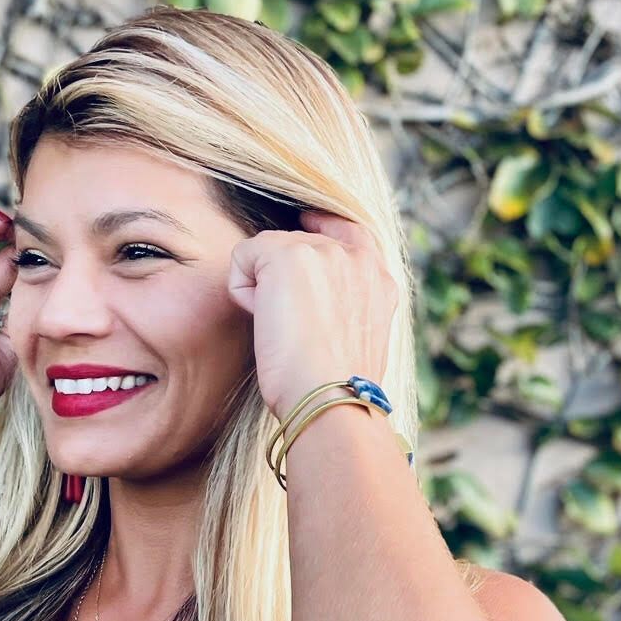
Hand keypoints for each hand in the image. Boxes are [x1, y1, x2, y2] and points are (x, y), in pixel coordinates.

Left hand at [226, 209, 397, 420]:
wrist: (332, 398)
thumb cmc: (337, 389)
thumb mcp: (357, 341)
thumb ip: (346, 309)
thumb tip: (313, 306)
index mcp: (379, 279)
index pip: (350, 231)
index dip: (322, 224)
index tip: (305, 223)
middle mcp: (357, 258)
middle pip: (299, 243)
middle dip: (284, 281)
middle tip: (293, 331)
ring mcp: (325, 251)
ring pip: (269, 251)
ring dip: (263, 290)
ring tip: (282, 331)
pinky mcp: (288, 254)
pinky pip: (243, 256)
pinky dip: (242, 292)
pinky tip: (263, 322)